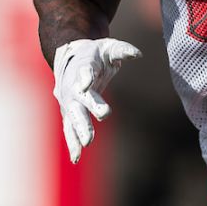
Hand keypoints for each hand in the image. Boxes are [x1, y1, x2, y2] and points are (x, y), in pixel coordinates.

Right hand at [52, 37, 141, 162]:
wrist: (69, 59)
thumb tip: (137, 54)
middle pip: (78, 99)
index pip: (84, 70)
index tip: (87, 82)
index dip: (85, 75)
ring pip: (72, 117)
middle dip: (86, 108)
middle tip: (99, 117)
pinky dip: (72, 143)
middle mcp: (73, 86)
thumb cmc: (94, 54)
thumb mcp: (108, 47)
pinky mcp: (68, 113)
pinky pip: (70, 129)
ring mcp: (69, 101)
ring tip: (86, 144)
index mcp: (82, 66)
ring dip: (78, 131)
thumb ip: (122, 50)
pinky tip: (76, 158)